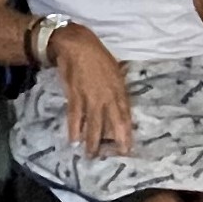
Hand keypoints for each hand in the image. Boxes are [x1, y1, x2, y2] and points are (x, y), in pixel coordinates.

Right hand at [51, 25, 134, 155]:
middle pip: (113, 123)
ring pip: (94, 124)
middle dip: (116, 141)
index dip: (127, 131)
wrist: (77, 46)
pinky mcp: (75, 96)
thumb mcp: (115, 69)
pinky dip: (74, 129)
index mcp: (119, 89)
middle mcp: (107, 96)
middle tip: (116, 156)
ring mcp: (91, 98)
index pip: (125, 114)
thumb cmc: (98, 55)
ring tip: (91, 155)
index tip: (128, 147)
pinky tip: (74, 140)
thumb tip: (120, 99)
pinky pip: (76, 117)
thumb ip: (118, 86)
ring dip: (93, 141)